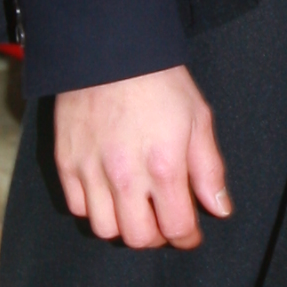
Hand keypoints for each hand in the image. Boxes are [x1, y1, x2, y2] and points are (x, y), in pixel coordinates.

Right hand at [54, 66, 230, 247]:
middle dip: (156, 236)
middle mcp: (124, 175)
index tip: (190, 233)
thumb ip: (209, 169)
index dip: (187, 237)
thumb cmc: (159, 81)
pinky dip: (93, 207)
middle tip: (162, 220)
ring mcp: (91, 170)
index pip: (176, 228)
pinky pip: (77, 207)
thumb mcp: (198, 119)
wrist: (109, 49)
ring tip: (134, 208)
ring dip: (123, 225)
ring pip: (104, 229)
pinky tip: (108, 192)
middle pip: (138, 238)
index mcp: (164, 166)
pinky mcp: (66, 161)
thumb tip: (219, 209)